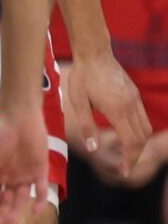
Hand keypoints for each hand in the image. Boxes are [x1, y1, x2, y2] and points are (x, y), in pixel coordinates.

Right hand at [0, 105, 48, 223]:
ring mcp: (25, 175)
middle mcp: (10, 177)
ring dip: (15, 211)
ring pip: (21, 199)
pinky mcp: (41, 171)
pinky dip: (40, 201)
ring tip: (9, 222)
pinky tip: (34, 211)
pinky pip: (41, 190)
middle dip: (1, 214)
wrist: (19, 119)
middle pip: (6, 201)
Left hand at [58, 48, 153, 162]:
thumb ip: (86, 126)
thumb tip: (94, 149)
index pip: (131, 142)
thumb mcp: (78, 102)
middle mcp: (132, 105)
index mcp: (118, 110)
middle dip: (136, 155)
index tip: (124, 171)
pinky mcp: (134, 94)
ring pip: (146, 128)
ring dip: (139, 144)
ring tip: (127, 154)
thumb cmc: (82, 77)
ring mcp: (135, 99)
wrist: (94, 52)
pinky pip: (143, 118)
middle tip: (124, 167)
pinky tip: (127, 135)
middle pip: (142, 138)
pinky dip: (139, 131)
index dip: (130, 159)